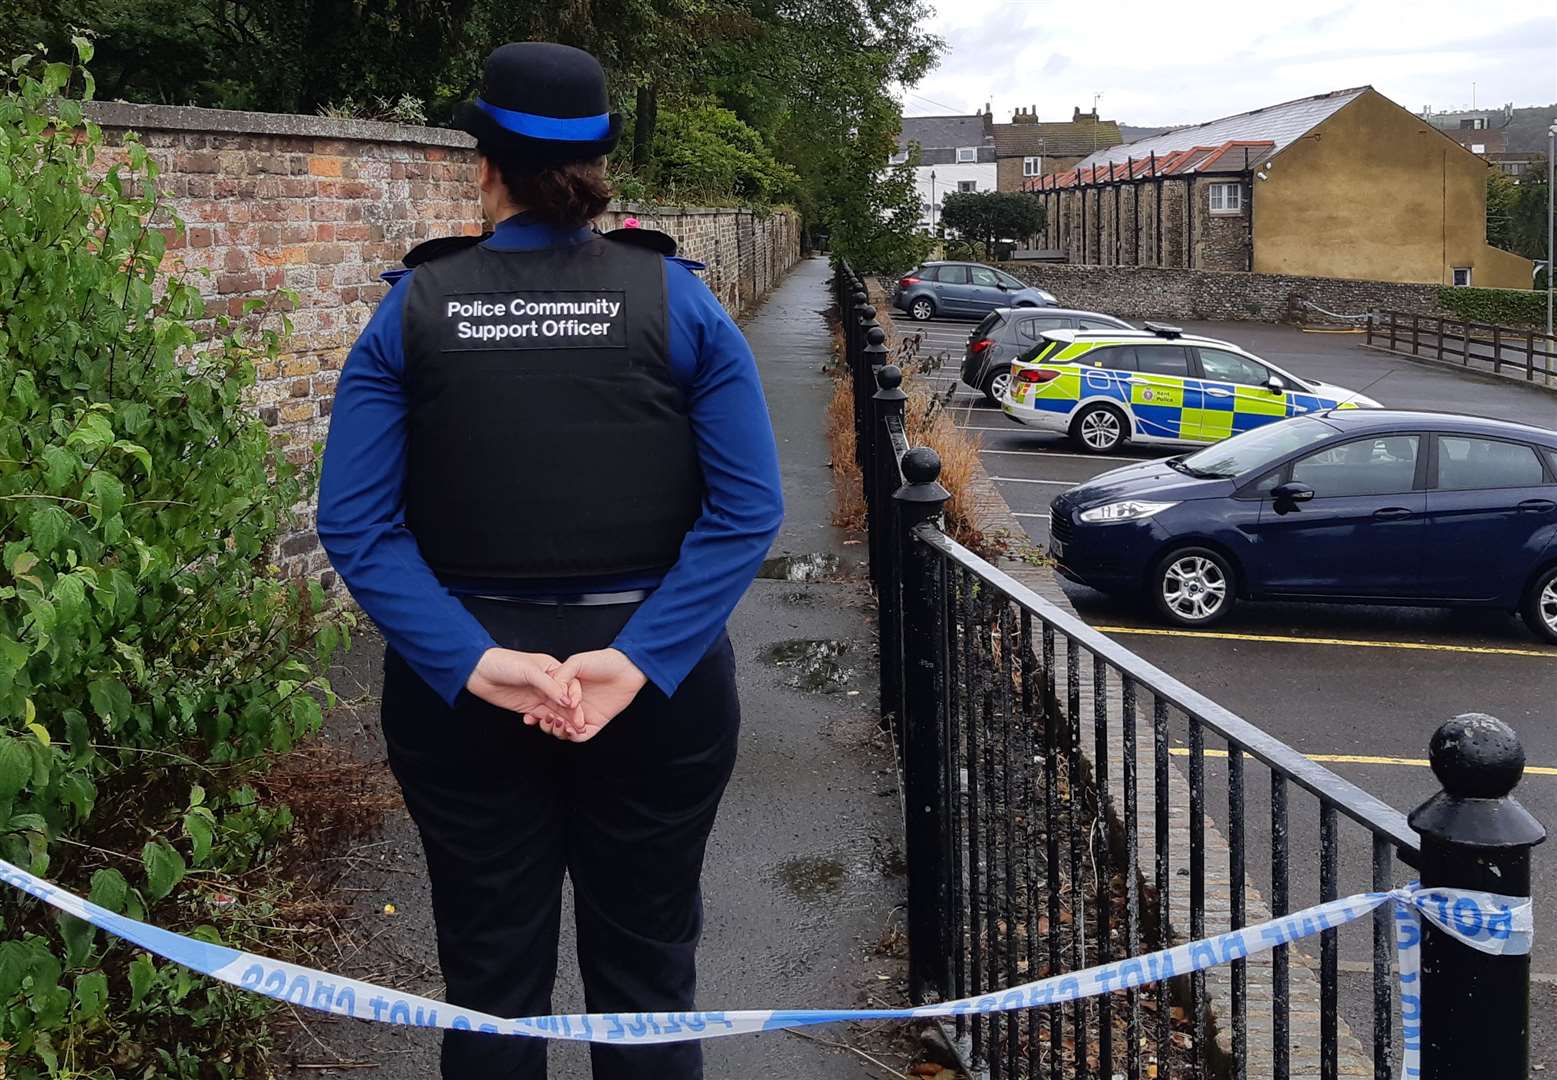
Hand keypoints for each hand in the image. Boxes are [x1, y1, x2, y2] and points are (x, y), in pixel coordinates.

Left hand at [465, 648, 579, 720]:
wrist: (480, 671)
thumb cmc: (505, 663)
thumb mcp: (530, 671)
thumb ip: (550, 686)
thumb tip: (567, 701)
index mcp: (554, 670)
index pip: (571, 686)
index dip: (576, 699)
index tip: (579, 712)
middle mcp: (548, 684)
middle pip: (564, 701)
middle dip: (572, 714)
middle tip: (577, 727)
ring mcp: (538, 696)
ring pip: (555, 711)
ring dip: (560, 721)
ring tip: (563, 730)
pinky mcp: (528, 707)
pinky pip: (541, 717)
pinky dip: (545, 723)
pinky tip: (546, 726)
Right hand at [529, 648, 646, 742]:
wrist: (626, 668)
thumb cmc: (602, 661)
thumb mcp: (576, 663)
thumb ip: (561, 676)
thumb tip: (554, 694)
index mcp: (564, 692)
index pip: (545, 706)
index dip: (535, 712)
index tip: (529, 716)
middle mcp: (572, 705)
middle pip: (552, 721)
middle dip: (546, 724)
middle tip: (545, 719)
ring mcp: (584, 715)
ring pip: (565, 731)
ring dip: (559, 731)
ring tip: (558, 723)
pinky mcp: (596, 723)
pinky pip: (582, 736)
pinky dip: (575, 736)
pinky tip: (572, 729)